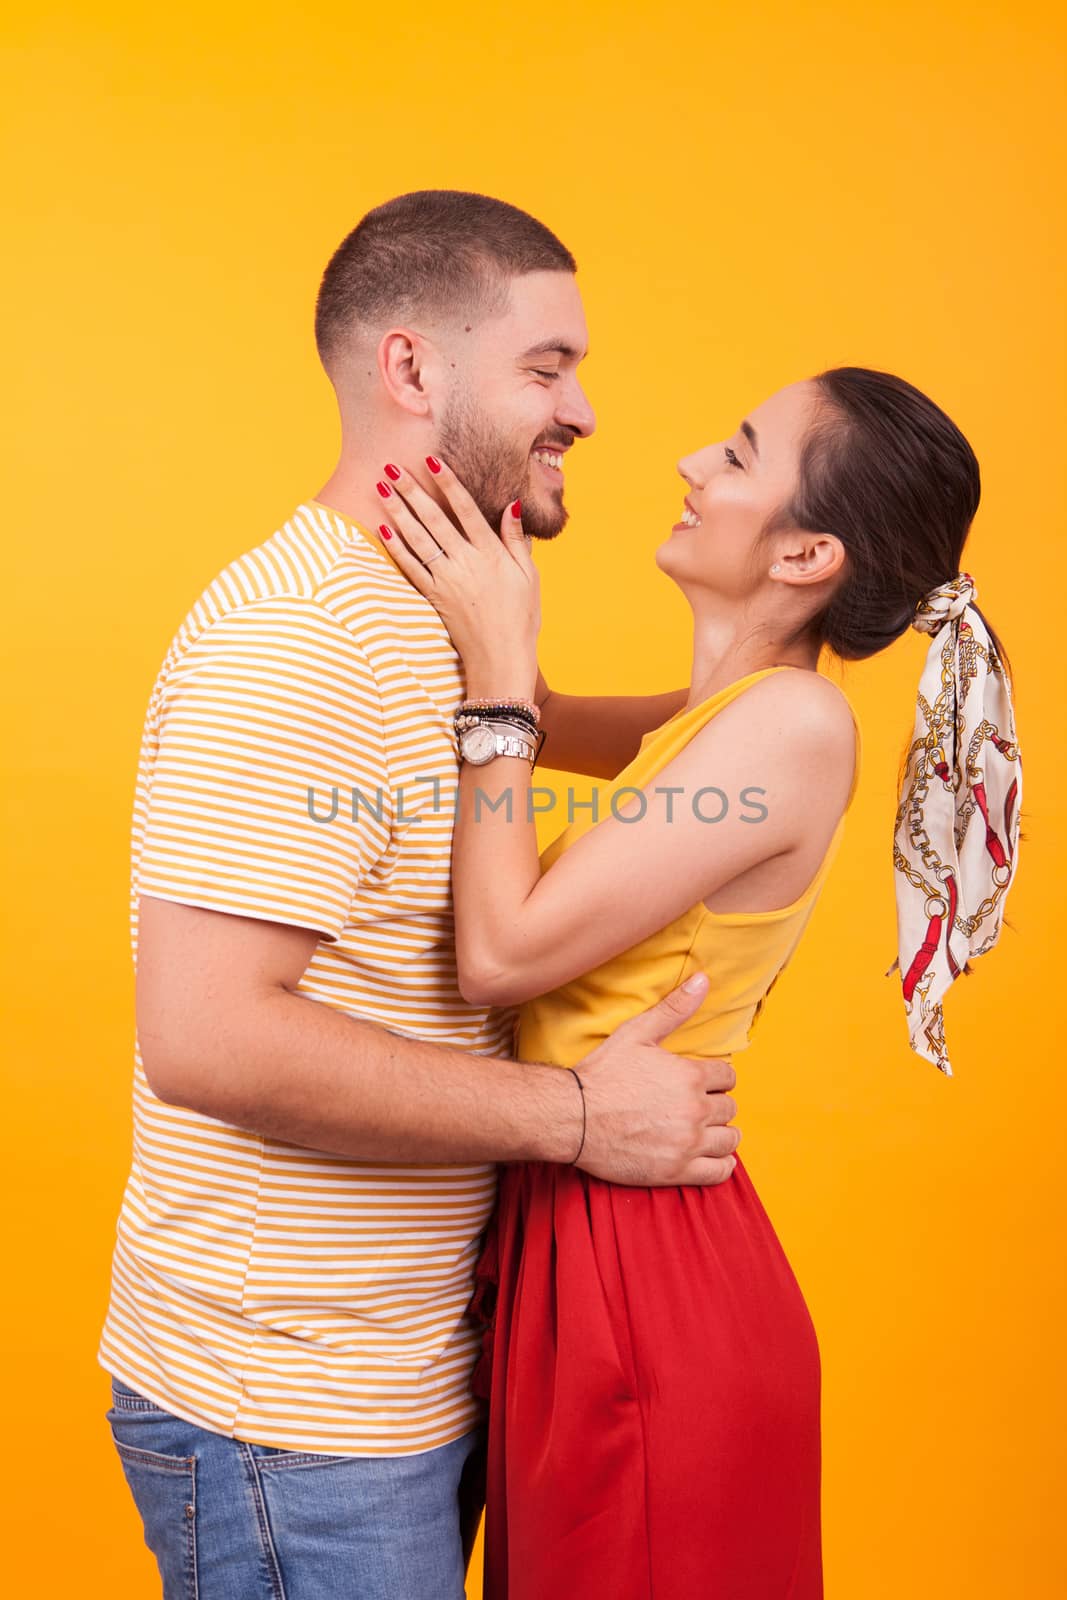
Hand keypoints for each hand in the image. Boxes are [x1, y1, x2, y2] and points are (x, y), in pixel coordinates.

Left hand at [377, 457, 539, 693]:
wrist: (502, 659)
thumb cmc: (521, 618)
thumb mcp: (528, 576)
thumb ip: (516, 540)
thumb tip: (511, 506)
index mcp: (491, 554)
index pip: (466, 509)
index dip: (448, 483)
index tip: (432, 461)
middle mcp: (466, 563)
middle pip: (434, 519)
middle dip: (411, 490)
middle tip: (391, 466)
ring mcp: (447, 581)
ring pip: (417, 539)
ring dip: (397, 512)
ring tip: (381, 488)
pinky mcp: (434, 598)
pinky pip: (411, 568)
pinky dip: (396, 547)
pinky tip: (383, 528)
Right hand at [573, 971, 740, 1186]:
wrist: (572, 1116)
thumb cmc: (602, 1073)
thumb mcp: (637, 1033)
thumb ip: (674, 1008)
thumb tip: (702, 979)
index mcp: (690, 1076)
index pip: (727, 1077)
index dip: (715, 1078)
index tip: (702, 1083)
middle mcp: (695, 1110)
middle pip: (729, 1108)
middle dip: (716, 1105)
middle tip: (697, 1106)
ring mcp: (687, 1143)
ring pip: (730, 1140)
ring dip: (721, 1133)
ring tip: (704, 1130)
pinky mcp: (676, 1170)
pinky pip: (719, 1171)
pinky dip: (720, 1163)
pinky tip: (708, 1155)